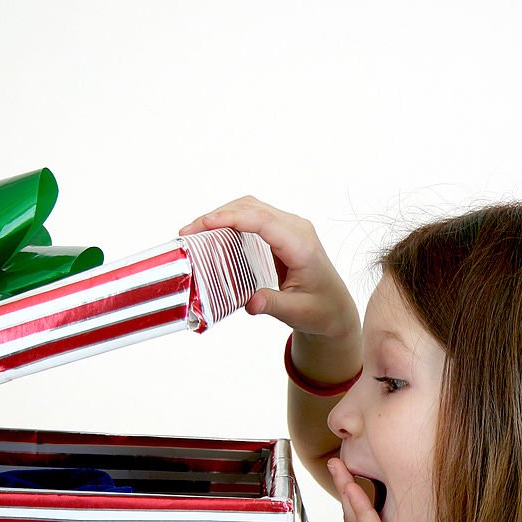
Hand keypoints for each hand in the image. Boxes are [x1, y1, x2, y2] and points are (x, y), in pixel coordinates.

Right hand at [179, 196, 359, 341]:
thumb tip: (251, 304)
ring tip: (194, 233)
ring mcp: (289, 227)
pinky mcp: (281, 231)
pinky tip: (211, 234)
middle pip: (252, 208)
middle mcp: (297, 229)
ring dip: (221, 216)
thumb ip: (273, 305)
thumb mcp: (297, 313)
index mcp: (302, 246)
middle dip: (217, 216)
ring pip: (250, 208)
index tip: (205, 223)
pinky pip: (252, 217)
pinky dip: (229, 221)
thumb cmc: (319, 310)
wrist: (334, 308)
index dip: (233, 219)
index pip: (264, 222)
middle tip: (187, 233)